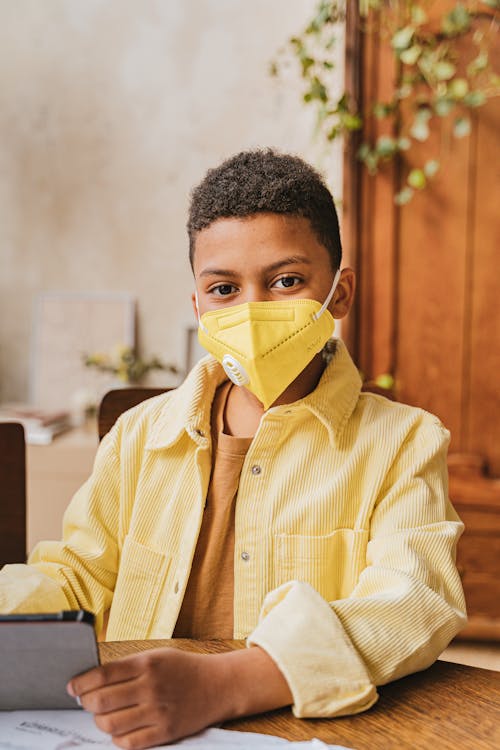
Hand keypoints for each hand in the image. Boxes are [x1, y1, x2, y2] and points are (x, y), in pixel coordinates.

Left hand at [67, 645, 291, 748]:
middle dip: (86, 703)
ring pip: (110, 724)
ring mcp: (158, 711)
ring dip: (99, 721)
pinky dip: (117, 738)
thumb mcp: (157, 656)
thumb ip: (128, 666)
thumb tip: (93, 678)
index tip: (72, 687)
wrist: (218, 685)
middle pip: (101, 701)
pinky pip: (128, 742)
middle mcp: (151, 687)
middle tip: (86, 701)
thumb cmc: (184, 668)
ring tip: (103, 716)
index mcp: (147, 663)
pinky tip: (119, 730)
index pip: (102, 675)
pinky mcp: (165, 732)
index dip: (81, 683)